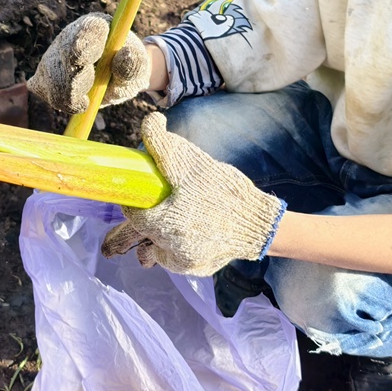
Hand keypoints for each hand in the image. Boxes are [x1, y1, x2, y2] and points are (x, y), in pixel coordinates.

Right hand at [28, 13, 149, 112]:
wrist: (116, 78)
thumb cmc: (128, 69)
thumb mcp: (138, 68)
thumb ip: (133, 64)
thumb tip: (125, 55)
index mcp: (97, 26)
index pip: (86, 29)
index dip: (85, 46)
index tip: (86, 64)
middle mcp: (72, 35)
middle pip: (64, 53)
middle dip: (73, 79)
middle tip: (85, 98)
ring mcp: (55, 52)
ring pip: (50, 73)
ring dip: (67, 94)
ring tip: (84, 100)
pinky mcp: (45, 71)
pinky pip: (44, 87)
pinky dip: (59, 100)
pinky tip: (74, 101)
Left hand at [101, 112, 285, 276]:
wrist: (259, 222)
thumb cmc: (223, 191)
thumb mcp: (191, 162)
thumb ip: (164, 144)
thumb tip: (150, 121)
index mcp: (162, 223)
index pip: (132, 213)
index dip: (135, 200)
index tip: (144, 190)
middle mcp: (168, 249)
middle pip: (142, 234)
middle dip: (147, 217)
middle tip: (160, 204)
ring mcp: (182, 263)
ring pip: (157, 249)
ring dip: (159, 235)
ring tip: (175, 218)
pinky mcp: (197, 269)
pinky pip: (175, 258)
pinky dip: (177, 246)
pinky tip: (191, 231)